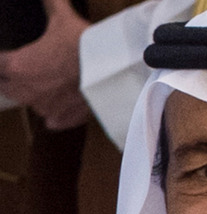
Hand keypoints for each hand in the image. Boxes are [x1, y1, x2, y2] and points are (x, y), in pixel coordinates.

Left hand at [0, 0, 90, 129]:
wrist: (110, 73)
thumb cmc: (83, 46)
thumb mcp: (63, 18)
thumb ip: (52, 4)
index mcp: (17, 65)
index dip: (5, 59)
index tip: (13, 56)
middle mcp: (25, 90)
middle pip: (7, 87)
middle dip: (14, 79)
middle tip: (31, 70)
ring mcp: (43, 108)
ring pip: (31, 103)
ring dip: (37, 95)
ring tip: (53, 85)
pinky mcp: (61, 120)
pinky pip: (52, 121)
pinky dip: (56, 114)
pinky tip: (65, 104)